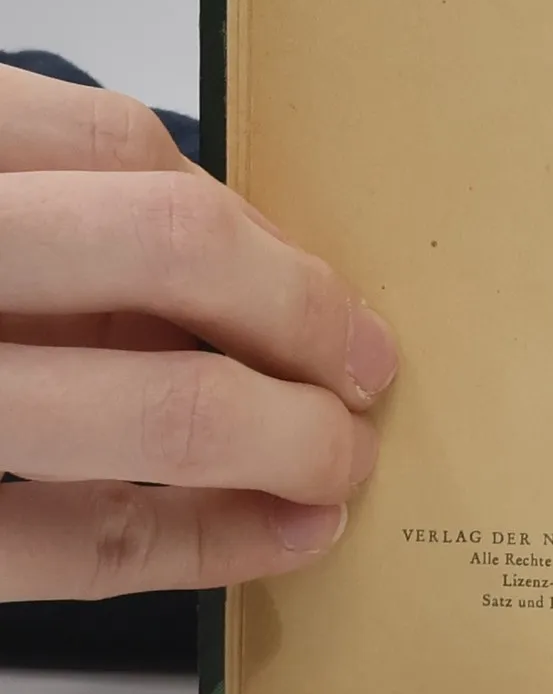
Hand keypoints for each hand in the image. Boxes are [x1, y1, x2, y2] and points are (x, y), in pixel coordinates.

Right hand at [0, 64, 395, 598]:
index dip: (247, 224)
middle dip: (301, 315)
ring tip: (341, 466)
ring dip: (285, 440)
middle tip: (368, 374)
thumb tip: (238, 261)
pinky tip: (280, 539)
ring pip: (154, 409)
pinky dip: (204, 544)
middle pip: (167, 250)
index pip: (117, 149)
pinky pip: (75, 545)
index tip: (329, 288)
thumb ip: (43, 205)